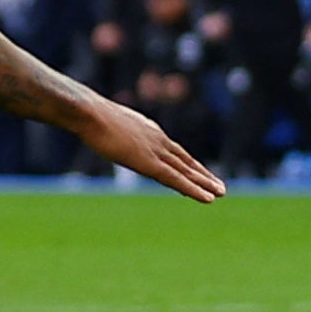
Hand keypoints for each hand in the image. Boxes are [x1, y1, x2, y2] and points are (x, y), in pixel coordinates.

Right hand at [79, 97, 226, 201]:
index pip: (174, 151)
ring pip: (186, 171)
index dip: (188, 164)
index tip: (199, 172)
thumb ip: (113, 130)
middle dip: (202, 175)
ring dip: (204, 183)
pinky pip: (178, 180)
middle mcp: (158, 140)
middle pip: (185, 161)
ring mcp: (156, 151)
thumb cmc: (90, 116)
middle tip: (219, 187)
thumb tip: (104, 130)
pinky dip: (195, 190)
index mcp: (149, 131)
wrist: (89, 113)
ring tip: (221, 193)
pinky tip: (208, 198)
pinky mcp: (151, 164)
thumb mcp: (106, 122)